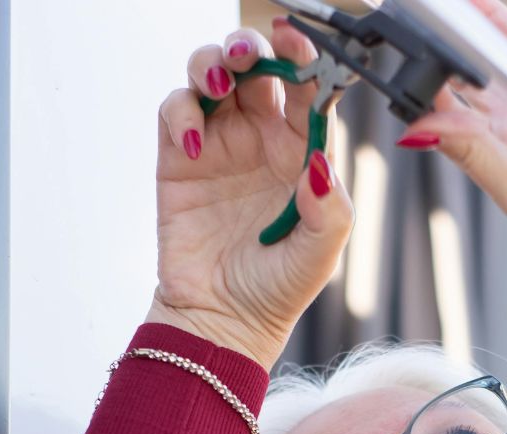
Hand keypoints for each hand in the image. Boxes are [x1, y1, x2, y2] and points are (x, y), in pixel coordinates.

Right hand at [151, 20, 353, 368]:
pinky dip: (182, 110)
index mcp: (303, 152)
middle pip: (255, 70)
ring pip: (211, 77)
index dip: (303, 59)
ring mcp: (219, 145)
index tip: (297, 41)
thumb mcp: (321, 253)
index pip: (306, 91)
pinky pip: (176, 111)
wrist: (222, 320)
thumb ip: (330, 209)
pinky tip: (195, 139)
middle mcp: (262, 140)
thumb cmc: (278, 287)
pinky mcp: (178, 159)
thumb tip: (323, 164)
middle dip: (251, 47)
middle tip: (247, 52)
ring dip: (210, 64)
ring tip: (218, 84)